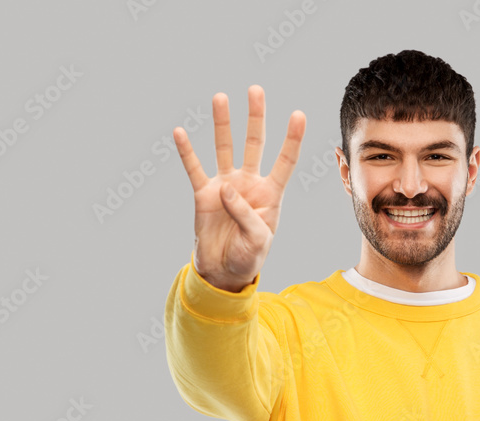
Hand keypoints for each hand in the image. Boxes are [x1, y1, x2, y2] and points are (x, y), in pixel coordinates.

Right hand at [175, 85, 305, 290]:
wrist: (224, 272)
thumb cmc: (249, 257)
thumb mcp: (257, 240)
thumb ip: (246, 214)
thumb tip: (226, 188)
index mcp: (270, 194)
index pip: (285, 161)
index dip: (292, 139)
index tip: (299, 114)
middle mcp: (249, 183)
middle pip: (254, 143)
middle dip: (255, 117)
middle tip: (255, 90)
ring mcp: (225, 186)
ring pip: (225, 148)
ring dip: (223, 123)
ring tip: (220, 97)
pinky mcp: (204, 194)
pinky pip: (194, 168)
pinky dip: (187, 151)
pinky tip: (180, 132)